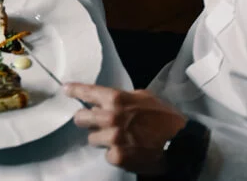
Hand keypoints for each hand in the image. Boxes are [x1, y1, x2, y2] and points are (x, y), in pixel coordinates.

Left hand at [66, 83, 186, 174]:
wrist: (181, 143)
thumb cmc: (164, 117)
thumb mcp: (144, 97)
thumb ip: (121, 97)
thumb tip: (103, 98)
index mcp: (116, 99)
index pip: (87, 92)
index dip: (74, 90)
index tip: (65, 90)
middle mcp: (110, 117)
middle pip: (80, 118)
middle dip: (86, 120)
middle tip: (96, 122)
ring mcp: (112, 138)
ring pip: (92, 138)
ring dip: (102, 139)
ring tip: (119, 139)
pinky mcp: (116, 156)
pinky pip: (105, 154)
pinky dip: (114, 153)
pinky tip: (127, 150)